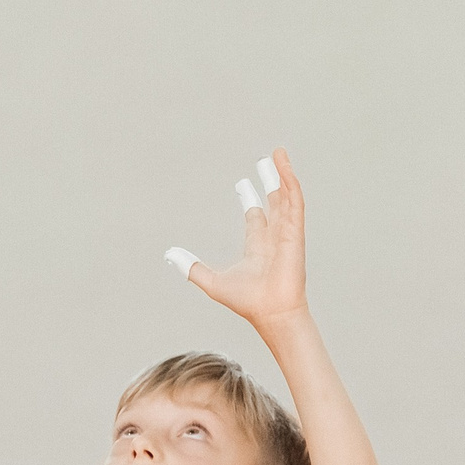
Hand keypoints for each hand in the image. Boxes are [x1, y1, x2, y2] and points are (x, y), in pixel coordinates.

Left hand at [174, 146, 308, 334]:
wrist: (271, 310)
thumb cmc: (248, 301)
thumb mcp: (212, 281)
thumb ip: (191, 267)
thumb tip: (168, 254)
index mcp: (257, 248)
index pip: (256, 219)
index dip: (251, 201)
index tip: (243, 185)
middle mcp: (273, 238)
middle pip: (273, 203)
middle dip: (269, 183)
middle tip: (264, 163)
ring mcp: (286, 233)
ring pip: (286, 197)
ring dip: (282, 175)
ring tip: (278, 153)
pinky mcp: (295, 231)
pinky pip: (294, 201)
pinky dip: (290, 182)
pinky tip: (284, 166)